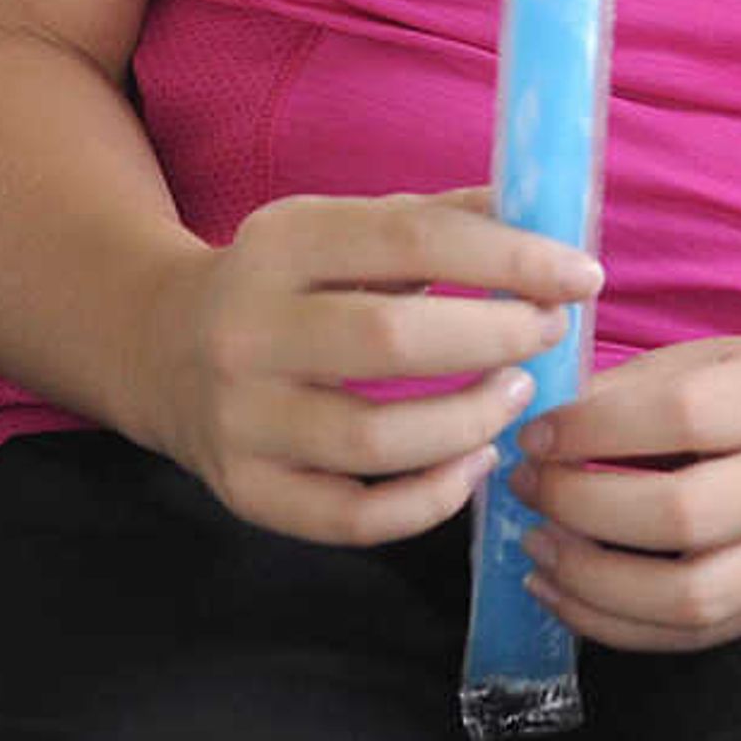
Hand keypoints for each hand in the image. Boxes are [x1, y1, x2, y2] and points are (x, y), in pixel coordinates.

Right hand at [160, 187, 595, 546]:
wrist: (159, 347)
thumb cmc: (286, 283)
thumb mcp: (342, 229)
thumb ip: (440, 222)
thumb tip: (549, 222)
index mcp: (281, 242)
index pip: (411, 240)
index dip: (510, 258)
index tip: (581, 275)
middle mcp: (249, 330)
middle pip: (394, 340)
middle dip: (496, 337)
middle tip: (550, 334)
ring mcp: (242, 419)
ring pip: (376, 441)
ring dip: (471, 421)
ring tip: (516, 395)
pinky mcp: (246, 491)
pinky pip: (353, 518)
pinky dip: (430, 500)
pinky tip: (473, 462)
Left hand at [511, 336, 740, 651]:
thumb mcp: (717, 357)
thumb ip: (633, 386)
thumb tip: (542, 426)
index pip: (680, 416)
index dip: (593, 427)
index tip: (538, 431)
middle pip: (681, 514)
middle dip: (582, 505)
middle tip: (529, 486)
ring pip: (685, 596)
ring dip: (591, 580)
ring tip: (538, 547)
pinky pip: (686, 637)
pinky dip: (611, 625)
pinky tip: (562, 591)